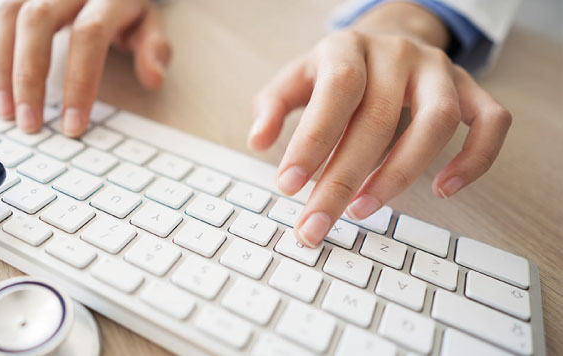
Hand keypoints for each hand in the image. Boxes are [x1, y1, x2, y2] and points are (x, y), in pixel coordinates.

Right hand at [0, 0, 170, 134]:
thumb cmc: (124, 6)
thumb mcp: (148, 22)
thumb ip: (153, 48)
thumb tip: (154, 78)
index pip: (89, 34)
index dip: (79, 81)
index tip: (73, 124)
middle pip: (37, 21)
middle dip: (29, 77)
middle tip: (29, 124)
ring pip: (7, 17)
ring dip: (0, 68)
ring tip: (6, 112)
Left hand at [247, 2, 510, 246]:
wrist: (386, 37)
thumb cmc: (335, 70)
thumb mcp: (296, 78)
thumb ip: (273, 106)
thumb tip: (257, 141)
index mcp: (348, 48)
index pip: (335, 93)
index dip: (312, 141)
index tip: (288, 187)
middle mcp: (397, 55)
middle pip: (377, 120)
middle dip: (342, 180)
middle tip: (317, 224)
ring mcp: (439, 70)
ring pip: (437, 121)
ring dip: (401, 173)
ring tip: (363, 210)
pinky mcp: (469, 88)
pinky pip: (490, 122)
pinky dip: (475, 159)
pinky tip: (443, 190)